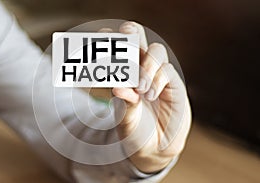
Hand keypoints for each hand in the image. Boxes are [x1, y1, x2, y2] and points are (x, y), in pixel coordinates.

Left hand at [110, 22, 191, 172]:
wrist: (155, 146)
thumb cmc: (135, 127)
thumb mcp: (124, 116)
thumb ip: (123, 102)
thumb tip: (118, 88)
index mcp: (123, 72)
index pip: (116, 46)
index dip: (109, 38)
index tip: (102, 42)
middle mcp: (140, 67)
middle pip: (137, 35)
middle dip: (130, 34)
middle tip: (124, 47)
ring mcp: (157, 73)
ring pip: (156, 50)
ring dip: (147, 65)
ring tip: (140, 89)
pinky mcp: (173, 83)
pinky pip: (167, 71)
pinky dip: (157, 81)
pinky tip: (149, 96)